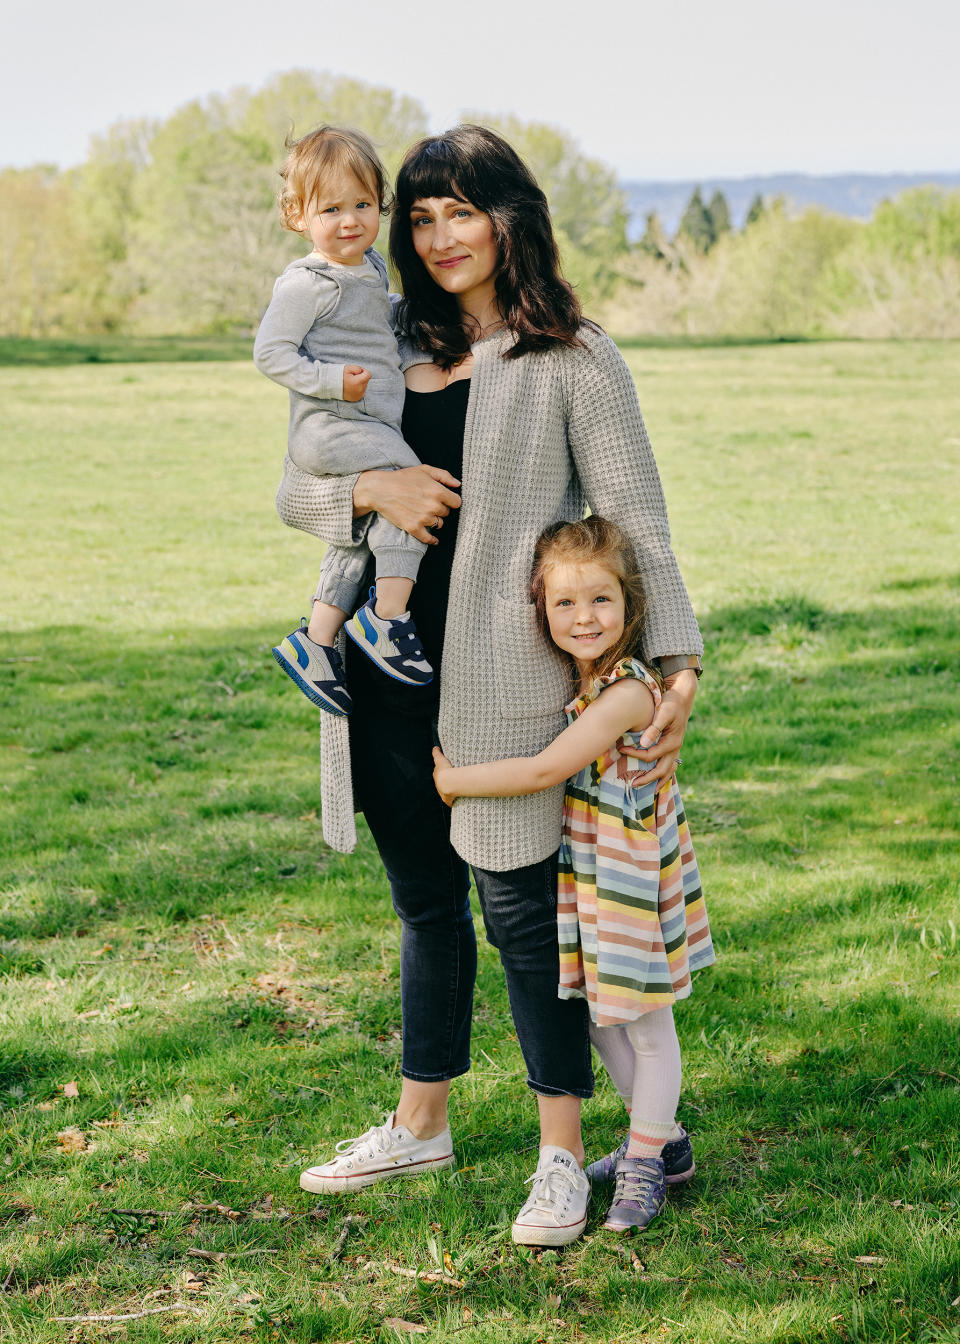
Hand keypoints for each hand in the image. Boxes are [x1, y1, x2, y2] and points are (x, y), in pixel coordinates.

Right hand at [342, 365, 370, 401]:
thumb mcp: (348, 368)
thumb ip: (358, 368)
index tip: (357, 372)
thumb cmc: (339, 376)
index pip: (368, 374)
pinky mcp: (357, 399)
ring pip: (364, 386)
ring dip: (360, 383)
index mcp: (357, 382)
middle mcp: (360, 390)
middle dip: (361, 377)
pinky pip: (362, 391)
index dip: (364, 371)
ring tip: (350, 383)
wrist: (331, 386)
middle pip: (366, 380)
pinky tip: (351, 387)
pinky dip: (358, 388)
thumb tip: (363, 371)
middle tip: (351, 378)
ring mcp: (358, 395)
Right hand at [354, 465, 461, 544]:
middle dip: (440, 509)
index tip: (445, 500)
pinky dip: (432, 540)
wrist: (380, 489)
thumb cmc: (402, 478)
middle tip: (428, 504)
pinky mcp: (414, 528)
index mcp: (438, 491)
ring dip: (434, 520)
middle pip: (446, 513)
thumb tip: (458, 484)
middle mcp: (433, 506)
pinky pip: (429, 539)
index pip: (456, 502)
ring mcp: (424, 518)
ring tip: (423, 513)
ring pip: (439, 524)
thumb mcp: (424, 470)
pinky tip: (434, 540)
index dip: (451, 500)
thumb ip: (444, 475)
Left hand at [432, 746, 456, 806]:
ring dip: (450, 792)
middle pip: (442, 784)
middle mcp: (438, 786)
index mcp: (437, 776)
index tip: (447, 773)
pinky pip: (450, 801)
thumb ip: (437, 753)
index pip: (438, 775)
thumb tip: (435, 747)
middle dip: (446, 783)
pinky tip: (457, 801)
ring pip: (446, 793)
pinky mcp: (448, 800)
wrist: (448, 782)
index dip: (442, 773)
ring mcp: (442, 794)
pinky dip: (453, 801)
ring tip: (457, 790)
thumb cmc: (445, 770)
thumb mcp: (440, 759)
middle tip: (453, 780)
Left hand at [621, 669, 697, 785]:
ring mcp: (676, 749)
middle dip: (647, 779)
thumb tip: (643, 744)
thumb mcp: (664, 712)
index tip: (621, 749)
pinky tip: (657, 780)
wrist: (682, 697)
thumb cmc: (671, 703)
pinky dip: (664, 774)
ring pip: (668, 771)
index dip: (635, 754)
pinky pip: (670, 765)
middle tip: (632, 784)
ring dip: (658, 781)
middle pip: (661, 770)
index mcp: (672, 741)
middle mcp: (675, 748)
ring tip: (649, 790)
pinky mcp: (673, 747)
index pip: (650, 755)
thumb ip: (654, 728)